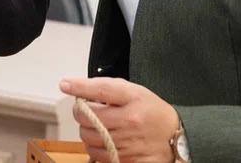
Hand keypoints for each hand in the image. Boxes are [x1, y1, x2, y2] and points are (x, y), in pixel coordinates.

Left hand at [59, 77, 180, 162]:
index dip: (79, 87)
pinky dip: (96, 149)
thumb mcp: (133, 91)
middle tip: (90, 112)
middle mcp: (130, 122)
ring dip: (88, 133)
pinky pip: (98, 157)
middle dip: (82, 115)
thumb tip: (73, 85)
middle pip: (88, 119)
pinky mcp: (127, 161)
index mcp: (132, 101)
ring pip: (89, 139)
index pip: (100, 91)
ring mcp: (128, 144)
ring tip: (99, 128)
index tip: (65, 85)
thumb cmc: (151, 111)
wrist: (175, 136)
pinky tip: (104, 142)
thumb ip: (104, 87)